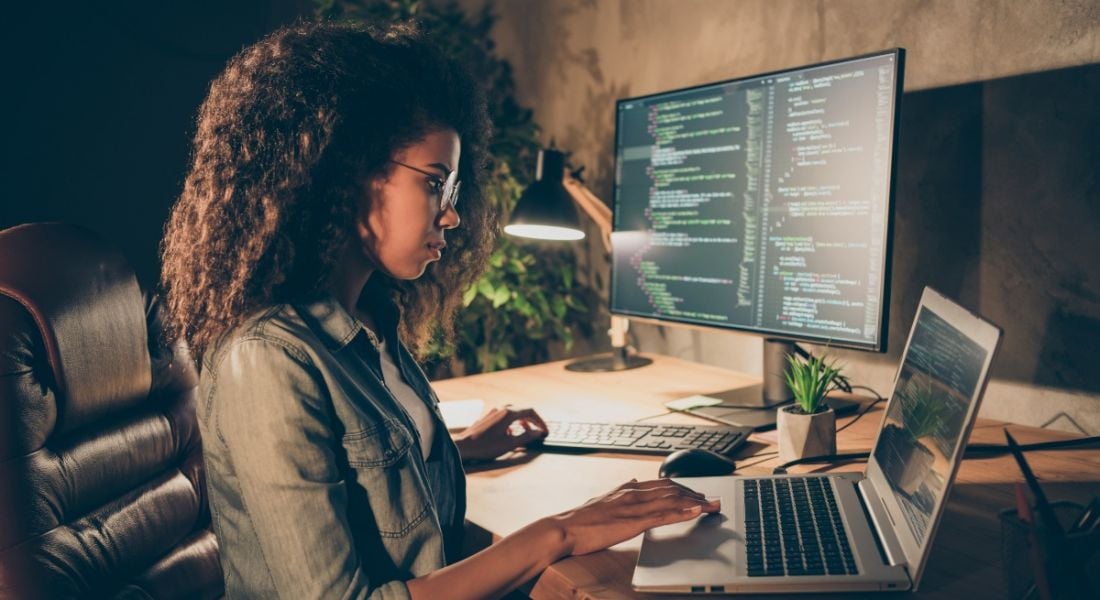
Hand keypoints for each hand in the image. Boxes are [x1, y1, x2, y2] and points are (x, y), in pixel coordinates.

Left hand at [453, 405, 547, 461]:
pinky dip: (512, 423)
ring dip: (522, 422)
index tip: (545, 431)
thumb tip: (538, 432)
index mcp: (508, 413)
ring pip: (514, 413)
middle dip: (532, 421)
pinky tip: (510, 434)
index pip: (530, 411)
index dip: (540, 421)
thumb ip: (526, 437)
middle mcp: (501, 408)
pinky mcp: (488, 417)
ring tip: (526, 433)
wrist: (464, 446)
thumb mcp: (510, 444)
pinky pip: (505, 416)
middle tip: (538, 431)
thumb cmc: (485, 446)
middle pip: (522, 410)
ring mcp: (494, 411)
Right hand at [547, 478, 721, 556]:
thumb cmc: (578, 520)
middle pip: (671, 489)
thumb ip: (619, 492)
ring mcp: (632, 506)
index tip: (696, 493)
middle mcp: (632, 493)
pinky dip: (682, 512)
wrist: (562, 529)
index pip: (661, 484)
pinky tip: (695, 511)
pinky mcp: (632, 522)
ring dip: (695, 502)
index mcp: (625, 488)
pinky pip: (662, 515)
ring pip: (671, 500)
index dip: (682, 488)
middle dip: (694, 493)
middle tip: (710, 499)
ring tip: (711, 505)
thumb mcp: (602, 500)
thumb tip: (630, 481)